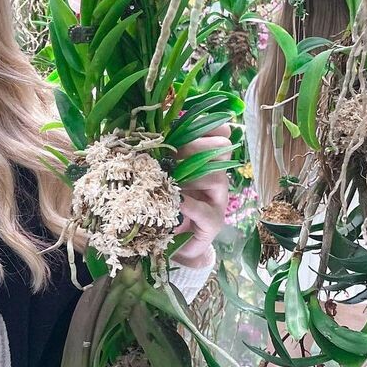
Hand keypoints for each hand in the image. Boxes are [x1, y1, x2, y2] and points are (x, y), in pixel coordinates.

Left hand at [171, 123, 231, 266]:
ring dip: (192, 175)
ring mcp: (217, 200)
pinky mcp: (213, 223)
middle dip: (195, 147)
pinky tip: (177, 201)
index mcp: (206, 160)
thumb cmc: (167, 202)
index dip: (209, 125)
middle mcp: (217, 176)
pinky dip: (190, 205)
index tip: (187, 123)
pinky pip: (206, 211)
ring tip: (171, 178)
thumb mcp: (162, 174)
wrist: (174, 242)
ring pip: (216, 178)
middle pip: (220, 150)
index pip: (220, 134)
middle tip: (172, 153)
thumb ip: (160, 152)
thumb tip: (147, 125)